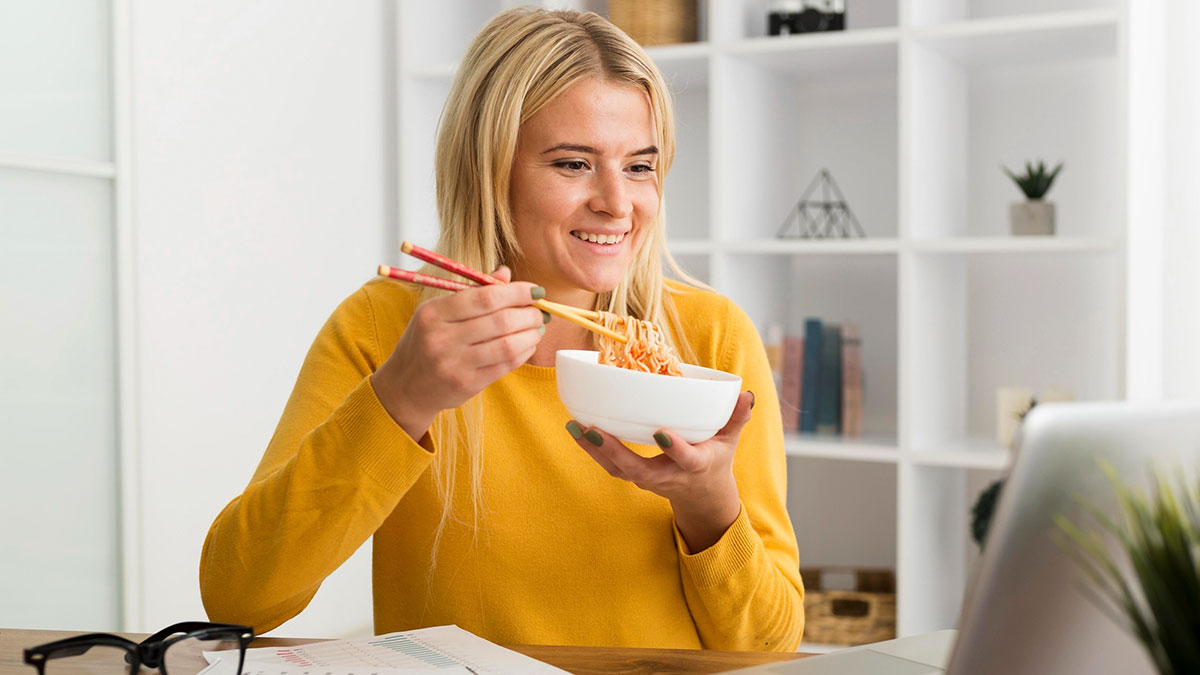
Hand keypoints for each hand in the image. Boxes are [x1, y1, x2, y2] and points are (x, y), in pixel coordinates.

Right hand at [371, 266, 545, 439]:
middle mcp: (442, 338)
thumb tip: (505, 273)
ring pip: (507, 345)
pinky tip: (528, 345)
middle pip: (500, 321)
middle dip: (529, 314)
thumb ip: (472, 292)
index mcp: (434, 314)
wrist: (406, 387)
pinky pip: (505, 366)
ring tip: (538, 328)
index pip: (484, 297)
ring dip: (531, 335)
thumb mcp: (438, 313)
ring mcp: (455, 364)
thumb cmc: (425, 342)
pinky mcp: (467, 385)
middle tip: (541, 311)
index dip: (516, 292)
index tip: (535, 291)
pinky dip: (523, 353)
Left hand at [566, 390, 755, 551]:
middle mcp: (668, 476)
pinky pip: (609, 465)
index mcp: (694, 466)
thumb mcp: (730, 440)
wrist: (700, 495)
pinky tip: (576, 428)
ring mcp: (647, 479)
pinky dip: (591, 449)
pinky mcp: (633, 476)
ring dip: (593, 450)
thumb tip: (747, 395)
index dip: (674, 449)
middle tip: (592, 430)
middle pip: (638, 469)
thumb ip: (737, 418)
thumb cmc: (714, 459)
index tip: (662, 433)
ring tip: (574, 426)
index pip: (686, 460)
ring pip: (617, 469)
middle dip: (614, 452)